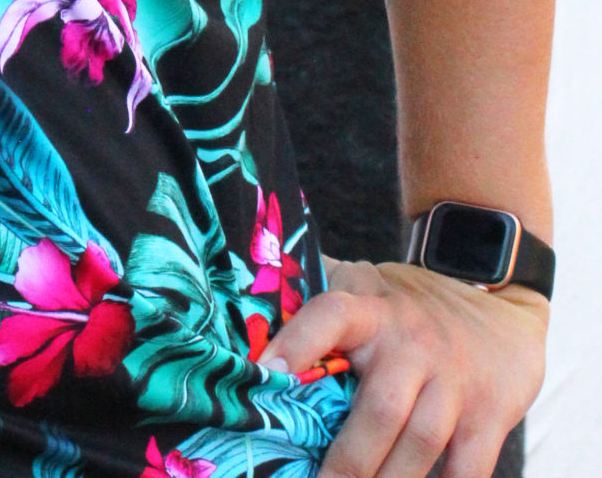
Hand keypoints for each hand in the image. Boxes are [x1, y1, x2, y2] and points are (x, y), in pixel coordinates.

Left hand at [263, 256, 546, 477]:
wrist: (498, 306)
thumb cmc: (409, 308)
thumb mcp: (364, 287)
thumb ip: (316, 297)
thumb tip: (248, 317)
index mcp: (371, 310)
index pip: (331, 314)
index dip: (298, 341)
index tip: (265, 374)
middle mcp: (413, 344)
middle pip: (380, 409)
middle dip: (347, 461)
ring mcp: (454, 382)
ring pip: (420, 444)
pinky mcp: (490, 415)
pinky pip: (468, 469)